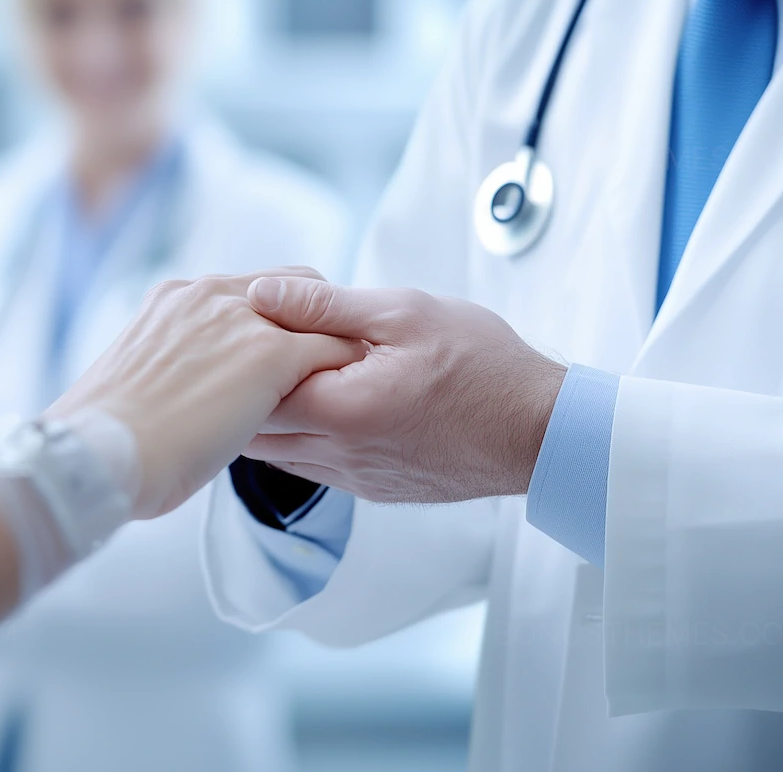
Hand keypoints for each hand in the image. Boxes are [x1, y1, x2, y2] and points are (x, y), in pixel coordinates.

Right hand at [45, 268, 366, 519]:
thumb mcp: (138, 383)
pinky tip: (354, 399)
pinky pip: (334, 349)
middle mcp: (208, 294)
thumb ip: (172, 370)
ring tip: (352, 380)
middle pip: (294, 284)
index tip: (286, 350)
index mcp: (174, 298)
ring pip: (320, 311)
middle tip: (328, 363)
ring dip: (335, 343)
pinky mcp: (271, 354)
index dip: (277, 318)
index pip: (251, 288)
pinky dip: (348, 369)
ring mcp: (241, 319)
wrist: (96, 456)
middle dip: (315, 319)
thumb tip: (185, 396)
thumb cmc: (104, 441)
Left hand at [242, 278, 566, 503]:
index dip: (241, 357)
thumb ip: (326, 306)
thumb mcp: (406, 313)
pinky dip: (305, 436)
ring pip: (281, 454)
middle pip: (256, 432)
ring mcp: (357, 479)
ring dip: (275, 416)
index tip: (244, 328)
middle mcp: (342, 456)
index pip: (254, 394)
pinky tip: (325, 402)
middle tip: (252, 351)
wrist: (541, 431)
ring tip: (288, 374)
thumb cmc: (487, 369)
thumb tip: (263, 293)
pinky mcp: (374, 488)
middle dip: (247, 392)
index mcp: (343, 409)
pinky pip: (314, 467)